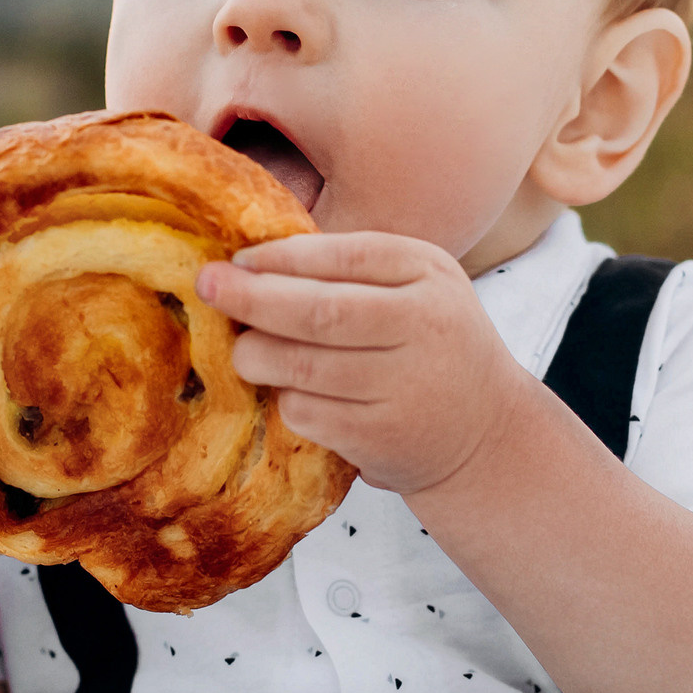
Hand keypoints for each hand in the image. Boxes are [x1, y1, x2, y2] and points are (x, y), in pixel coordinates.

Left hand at [195, 232, 533, 496]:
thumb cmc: (432, 346)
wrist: (485, 434)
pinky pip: (306, 411)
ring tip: (244, 349)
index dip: (282, 257)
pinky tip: (293, 392)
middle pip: (318, 311)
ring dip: (256, 354)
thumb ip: (352, 268)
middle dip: (251, 298)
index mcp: (430, 274)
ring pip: (302, 366)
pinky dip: (286, 400)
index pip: (343, 255)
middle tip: (208, 286)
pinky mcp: (380, 437)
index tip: (240, 259)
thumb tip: (251, 260)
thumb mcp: (417, 287)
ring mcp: (404, 386)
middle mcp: (423, 326)